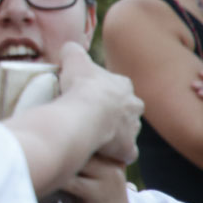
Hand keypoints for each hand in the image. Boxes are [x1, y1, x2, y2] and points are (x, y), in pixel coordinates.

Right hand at [58, 43, 142, 163]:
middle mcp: (134, 107)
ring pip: (126, 132)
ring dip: (113, 134)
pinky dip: (114, 154)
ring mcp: (132, 130)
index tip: (89, 95)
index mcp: (123, 86)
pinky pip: (123, 153)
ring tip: (92, 135)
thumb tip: (69, 48)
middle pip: (126, 110)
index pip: (118, 87)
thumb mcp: (73, 58)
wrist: (86, 114)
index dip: (104, 91)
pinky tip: (100, 153)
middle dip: (114, 114)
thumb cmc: (81, 86)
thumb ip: (73, 51)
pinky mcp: (127, 149)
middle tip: (92, 117)